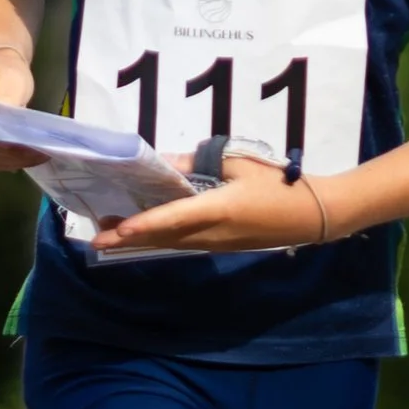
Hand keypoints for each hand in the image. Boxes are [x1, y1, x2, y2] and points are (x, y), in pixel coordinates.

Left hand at [93, 152, 336, 255]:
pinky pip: (184, 244)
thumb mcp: (242, 164)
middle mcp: (212, 233)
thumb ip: (203, 162)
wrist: (313, 216)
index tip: (116, 230)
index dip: (142, 224)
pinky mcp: (221, 246)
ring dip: (141, 240)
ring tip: (110, 235)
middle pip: (163, 238)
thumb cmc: (280, 185)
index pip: (173, 219)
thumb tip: (168, 163)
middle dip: (129, 238)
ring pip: (171, 244)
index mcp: (219, 210)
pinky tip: (147, 232)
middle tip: (95, 237)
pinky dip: (161, 238)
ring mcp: (217, 244)